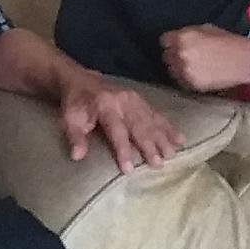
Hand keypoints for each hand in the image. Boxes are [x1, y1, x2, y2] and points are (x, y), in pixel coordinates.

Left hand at [59, 72, 184, 173]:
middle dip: (150, 145)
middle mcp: (123, 101)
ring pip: (151, 120)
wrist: (80, 79)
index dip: (123, 150)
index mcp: (105, 105)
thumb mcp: (69, 119)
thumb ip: (75, 137)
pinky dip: (169, 127)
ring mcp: (134, 99)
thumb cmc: (75, 104)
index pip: (116, 130)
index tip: (129, 169)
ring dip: (163, 137)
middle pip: (139, 125)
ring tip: (173, 153)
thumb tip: (78, 156)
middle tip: (159, 163)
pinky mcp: (141, 100)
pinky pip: (157, 114)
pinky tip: (180, 138)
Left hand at [159, 24, 249, 92]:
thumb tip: (180, 38)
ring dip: (178, 68)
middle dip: (173, 54)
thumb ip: (189, 34)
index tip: (175, 44)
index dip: (171, 42)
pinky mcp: (192, 85)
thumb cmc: (229, 42)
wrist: (244, 61)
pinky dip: (186, 78)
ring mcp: (185, 71)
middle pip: (166, 56)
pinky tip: (196, 74)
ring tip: (191, 66)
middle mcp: (180, 54)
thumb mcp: (207, 28)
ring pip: (172, 70)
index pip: (164, 40)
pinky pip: (181, 81)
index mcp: (183, 38)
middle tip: (185, 55)